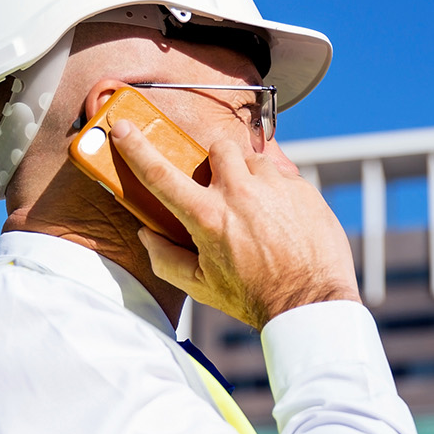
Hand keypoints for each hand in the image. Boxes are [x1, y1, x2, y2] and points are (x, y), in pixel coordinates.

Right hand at [107, 118, 359, 326]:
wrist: (311, 303)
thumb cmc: (254, 297)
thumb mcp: (202, 286)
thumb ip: (166, 259)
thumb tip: (147, 234)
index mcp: (207, 216)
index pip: (160, 174)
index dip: (136, 148)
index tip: (122, 129)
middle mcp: (240, 193)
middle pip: (218, 148)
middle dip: (216, 163)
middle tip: (221, 189)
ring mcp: (275, 187)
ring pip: (254, 160)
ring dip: (250, 176)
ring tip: (257, 209)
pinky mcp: (304, 190)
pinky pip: (284, 178)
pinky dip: (279, 193)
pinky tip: (284, 222)